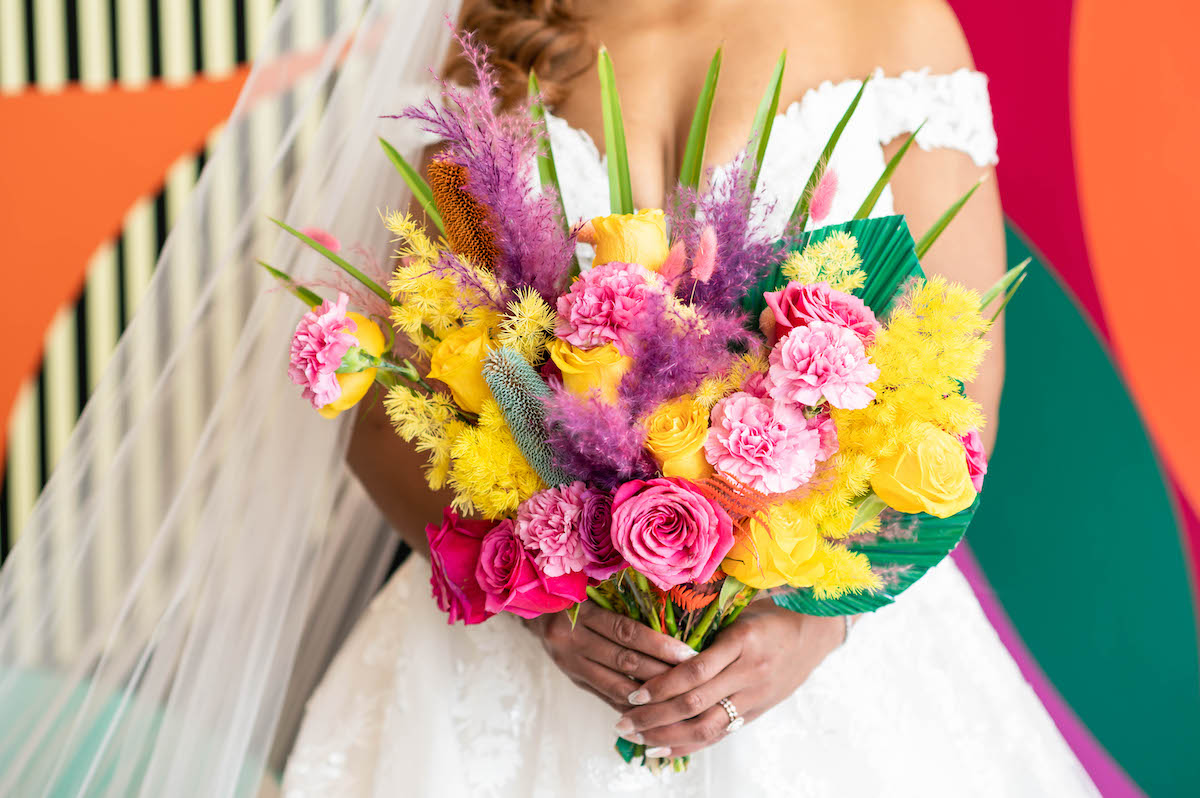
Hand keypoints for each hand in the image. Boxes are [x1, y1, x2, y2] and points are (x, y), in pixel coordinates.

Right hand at [525, 602, 698, 711]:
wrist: (534, 610)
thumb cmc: (573, 594)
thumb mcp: (591, 591)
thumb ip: (621, 604)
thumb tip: (670, 619)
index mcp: (580, 614)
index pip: (626, 632)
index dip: (658, 644)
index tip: (688, 652)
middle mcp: (571, 641)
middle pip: (624, 661)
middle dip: (661, 672)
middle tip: (692, 679)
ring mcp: (570, 665)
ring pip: (616, 685)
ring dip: (649, 695)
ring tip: (679, 699)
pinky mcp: (574, 680)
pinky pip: (606, 696)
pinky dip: (631, 705)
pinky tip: (654, 710)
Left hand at [612, 602, 844, 757]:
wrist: (813, 631)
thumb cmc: (768, 614)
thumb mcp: (738, 611)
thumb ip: (703, 627)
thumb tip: (654, 637)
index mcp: (741, 641)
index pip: (695, 671)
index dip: (661, 686)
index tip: (632, 693)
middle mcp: (749, 672)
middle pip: (696, 703)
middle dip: (655, 716)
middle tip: (624, 722)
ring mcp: (754, 695)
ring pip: (707, 726)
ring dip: (668, 737)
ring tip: (638, 740)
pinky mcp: (757, 711)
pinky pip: (720, 734)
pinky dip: (689, 745)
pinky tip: (664, 750)